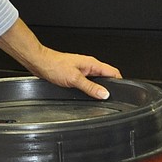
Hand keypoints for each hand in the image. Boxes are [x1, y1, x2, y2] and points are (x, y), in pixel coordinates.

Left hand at [0, 18, 120, 99]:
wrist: (39, 62)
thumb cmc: (54, 66)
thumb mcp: (74, 79)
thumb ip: (90, 87)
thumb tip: (104, 94)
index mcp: (92, 64)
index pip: (113, 72)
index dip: (120, 82)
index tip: (122, 92)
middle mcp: (89, 66)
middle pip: (106, 77)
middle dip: (110, 87)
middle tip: (110, 99)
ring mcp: (82, 70)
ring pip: (96, 80)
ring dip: (99, 89)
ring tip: (99, 98)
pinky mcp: (75, 74)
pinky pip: (87, 82)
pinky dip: (89, 89)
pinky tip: (86, 95)